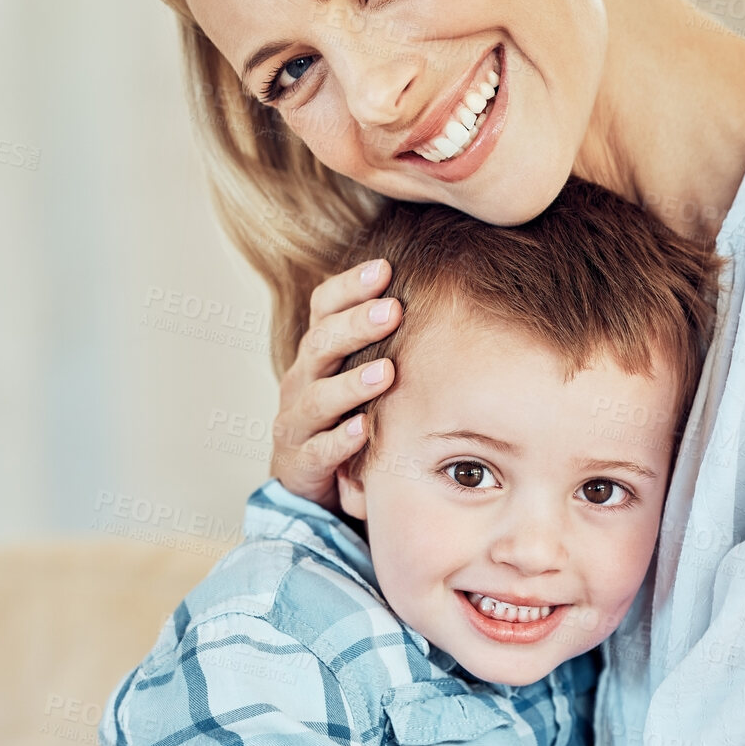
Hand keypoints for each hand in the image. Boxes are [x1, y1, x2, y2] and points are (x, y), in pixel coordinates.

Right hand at [271, 257, 401, 508]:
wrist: (309, 477)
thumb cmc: (346, 413)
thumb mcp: (359, 372)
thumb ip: (385, 340)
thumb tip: (447, 292)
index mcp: (317, 352)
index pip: (323, 307)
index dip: (350, 286)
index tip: (385, 268)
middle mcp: (301, 380)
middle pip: (320, 345)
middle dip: (356, 326)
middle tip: (393, 311)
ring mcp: (297, 422)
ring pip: (317, 398)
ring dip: (352, 384)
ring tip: (386, 372)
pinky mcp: (300, 463)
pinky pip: (318, 450)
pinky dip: (340, 441)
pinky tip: (364, 430)